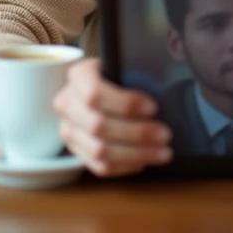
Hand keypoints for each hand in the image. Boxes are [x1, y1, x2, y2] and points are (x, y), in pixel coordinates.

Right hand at [52, 58, 171, 176]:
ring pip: (100, 151)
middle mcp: (67, 104)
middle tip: (165, 134)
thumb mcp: (127, 66)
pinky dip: (127, 166)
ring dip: (136, 154)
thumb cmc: (122, 76)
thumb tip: (163, 91)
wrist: (103, 89)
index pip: (95, 93)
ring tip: (162, 152)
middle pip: (98, 126)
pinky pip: (101, 167)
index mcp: (79, 76)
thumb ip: (137, 76)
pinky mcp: (78, 152)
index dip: (125, 103)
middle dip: (137, 133)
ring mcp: (69, 130)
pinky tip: (146, 159)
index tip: (153, 108)